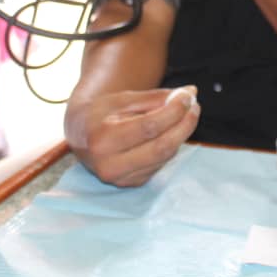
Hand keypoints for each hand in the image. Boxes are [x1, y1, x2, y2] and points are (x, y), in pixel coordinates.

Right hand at [65, 86, 199, 186]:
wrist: (81, 134)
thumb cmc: (104, 112)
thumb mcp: (125, 99)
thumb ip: (157, 97)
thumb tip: (190, 92)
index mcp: (103, 139)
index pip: (149, 126)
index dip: (174, 111)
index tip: (188, 96)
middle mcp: (109, 165)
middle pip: (161, 147)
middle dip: (184, 125)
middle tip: (195, 106)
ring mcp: (120, 178)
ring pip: (164, 157)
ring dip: (181, 134)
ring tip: (186, 113)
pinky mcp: (130, 184)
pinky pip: (160, 165)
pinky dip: (170, 146)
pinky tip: (170, 132)